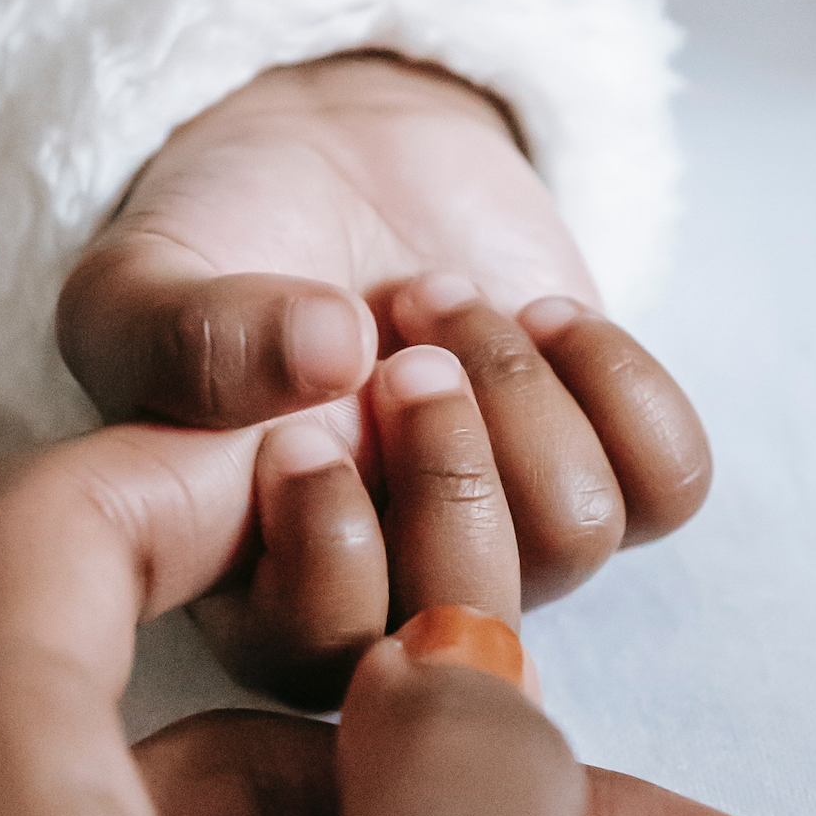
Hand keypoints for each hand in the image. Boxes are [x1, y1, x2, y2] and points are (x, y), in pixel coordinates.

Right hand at [56, 53, 711, 610]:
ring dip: (519, 391)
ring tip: (442, 299)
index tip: (299, 432)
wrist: (330, 154)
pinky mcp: (603, 467)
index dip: (333, 550)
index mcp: (259, 592)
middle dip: (448, 467)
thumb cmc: (220, 245)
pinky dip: (618, 379)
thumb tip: (328, 355)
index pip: (324, 661)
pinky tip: (542, 316)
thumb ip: (187, 336)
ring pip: (576, 538)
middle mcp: (393, 593)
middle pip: (473, 622)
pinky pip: (672, 482)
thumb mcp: (143, 282)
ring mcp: (508, 538)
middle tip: (402, 351)